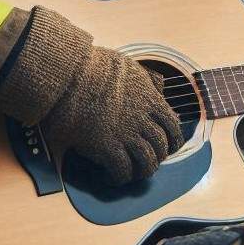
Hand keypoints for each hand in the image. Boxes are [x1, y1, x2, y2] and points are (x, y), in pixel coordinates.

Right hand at [0, 7, 183, 185]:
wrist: (70, 75)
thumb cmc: (94, 67)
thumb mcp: (130, 66)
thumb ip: (147, 78)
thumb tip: (160, 83)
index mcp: (151, 101)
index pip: (173, 127)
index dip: (173, 141)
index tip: (168, 148)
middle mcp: (143, 120)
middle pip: (162, 148)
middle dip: (158, 158)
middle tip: (148, 162)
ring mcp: (126, 134)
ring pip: (147, 162)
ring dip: (142, 172)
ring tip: (132, 174)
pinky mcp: (106, 146)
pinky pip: (122, 170)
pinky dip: (119, 178)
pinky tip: (110, 177)